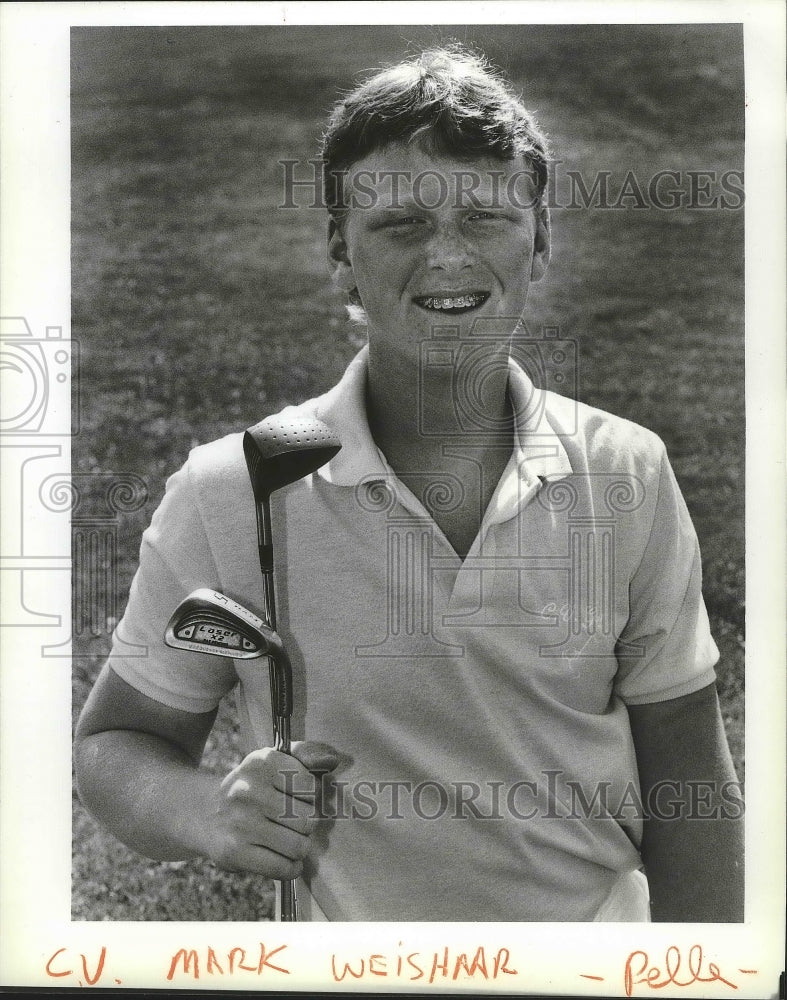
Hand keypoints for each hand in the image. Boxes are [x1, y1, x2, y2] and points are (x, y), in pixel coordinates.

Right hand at [207, 740, 338, 878]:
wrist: (204, 813)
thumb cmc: (253, 786)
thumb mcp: (274, 761)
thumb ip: (307, 754)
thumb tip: (333, 760)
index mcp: (263, 762)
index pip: (311, 786)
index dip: (310, 796)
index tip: (297, 798)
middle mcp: (249, 790)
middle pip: (308, 819)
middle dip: (306, 824)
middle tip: (292, 822)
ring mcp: (240, 823)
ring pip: (298, 846)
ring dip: (299, 848)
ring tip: (288, 840)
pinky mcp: (234, 853)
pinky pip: (282, 868)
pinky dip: (290, 868)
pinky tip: (285, 860)